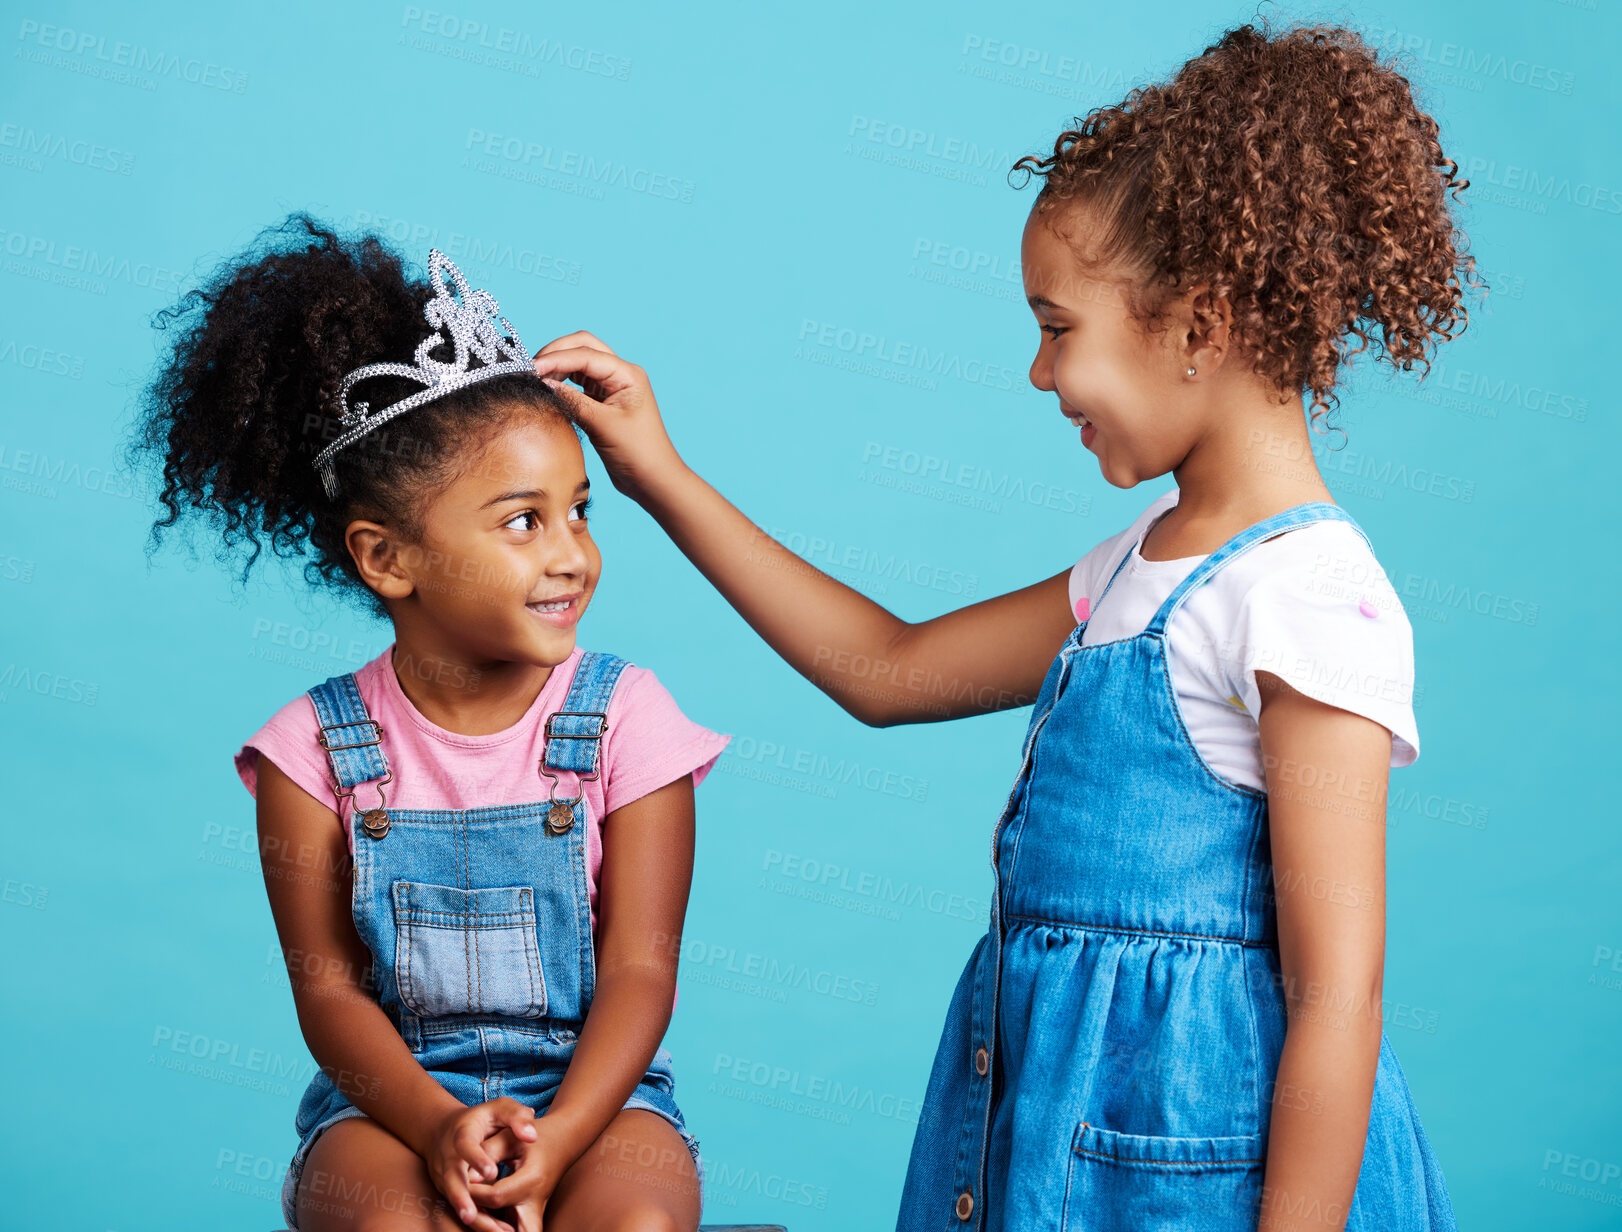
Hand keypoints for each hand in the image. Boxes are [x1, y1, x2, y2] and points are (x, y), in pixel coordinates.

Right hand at [422, 1096, 538, 1230]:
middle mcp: (449, 1159)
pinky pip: (461, 1207)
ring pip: (455, 1200)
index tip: (493, 1172)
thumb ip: (516, 1116)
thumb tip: (532, 1135)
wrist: (444, 1130)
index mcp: (462, 1135)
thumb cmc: (481, 1119)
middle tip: (472, 1216)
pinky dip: (477, 1221)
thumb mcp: (498, 1108)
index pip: (466, 1147)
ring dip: (472, 1218)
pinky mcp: (448, 1192)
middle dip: (462, 1199)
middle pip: (452, 1180)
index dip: (478, 1159)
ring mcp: (445, 1178)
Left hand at [465, 1117, 572, 1231]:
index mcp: (532, 1179)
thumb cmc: (533, 1136)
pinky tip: (489, 1221)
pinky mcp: (532, 1215)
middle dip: (494, 1231)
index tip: (463, 1182)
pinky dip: (504, 1230)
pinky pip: (520, 1231)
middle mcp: (537, 1201)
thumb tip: (468, 1178)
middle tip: (475, 1219)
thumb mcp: (510, 1137)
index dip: (474, 1192)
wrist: (563, 1139)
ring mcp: (537, 1211)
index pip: (496, 1197)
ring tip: (483, 1222)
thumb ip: (488, 1152)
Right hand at [530, 332, 682, 502]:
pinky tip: (548, 389)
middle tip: (530, 369)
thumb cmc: (637, 453)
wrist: (652, 479)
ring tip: (535, 379)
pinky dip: (562, 382)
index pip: (586, 355)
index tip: (530, 369)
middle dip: (556, 353)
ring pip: (579, 362)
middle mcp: (620, 374)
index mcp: (627, 374)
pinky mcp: (602, 401)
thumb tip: (543, 383)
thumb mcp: (602, 425)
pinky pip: (578, 382)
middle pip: (583, 347)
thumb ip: (573, 401)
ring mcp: (611, 386)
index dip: (556, 359)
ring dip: (557, 366)